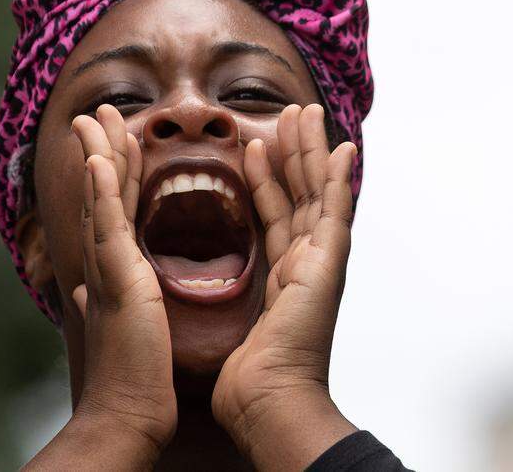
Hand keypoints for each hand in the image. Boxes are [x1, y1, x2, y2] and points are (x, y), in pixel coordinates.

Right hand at [70, 104, 176, 457]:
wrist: (127, 410)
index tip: (117, 140)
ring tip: (97, 115)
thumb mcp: (117, 325)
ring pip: (101, 198)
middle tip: (100, 111)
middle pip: (101, 192)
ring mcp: (105, 265)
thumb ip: (102, 299)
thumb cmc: (129, 375)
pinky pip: (108, 222)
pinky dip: (101, 188)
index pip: (112, 208)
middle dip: (101, 147)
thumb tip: (83, 290)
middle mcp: (101, 261)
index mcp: (109, 268)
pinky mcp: (115, 276)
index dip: (114, 170)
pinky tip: (98, 157)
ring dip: (98, 152)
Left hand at [212, 103, 356, 469]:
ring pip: (317, 191)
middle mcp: (306, 263)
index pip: (274, 214)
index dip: (266, 178)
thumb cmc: (248, 379)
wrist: (269, 401)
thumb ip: (209, 299)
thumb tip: (170, 291)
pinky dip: (339, 177)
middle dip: (295, 152)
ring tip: (306, 112)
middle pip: (300, 194)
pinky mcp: (329, 262)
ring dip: (312, 149)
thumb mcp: (226, 324)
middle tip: (291, 112)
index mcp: (283, 275)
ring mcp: (322, 261)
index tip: (254, 146)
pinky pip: (334, 209)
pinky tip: (342, 147)